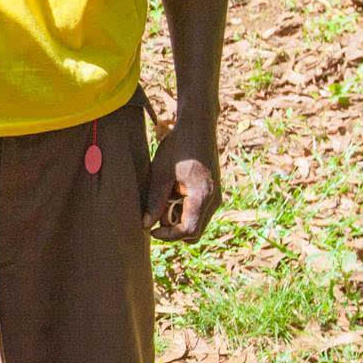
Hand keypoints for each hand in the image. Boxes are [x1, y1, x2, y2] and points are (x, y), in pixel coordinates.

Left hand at [145, 114, 219, 242]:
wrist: (198, 126)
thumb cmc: (178, 147)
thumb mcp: (161, 173)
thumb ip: (155, 201)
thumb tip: (147, 225)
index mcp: (202, 196)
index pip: (189, 231)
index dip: (168, 236)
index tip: (151, 230)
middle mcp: (214, 200)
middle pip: (195, 232)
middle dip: (174, 230)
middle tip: (155, 215)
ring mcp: (215, 196)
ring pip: (197, 222)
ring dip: (178, 219)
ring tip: (163, 199)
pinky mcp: (212, 191)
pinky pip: (199, 211)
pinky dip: (184, 210)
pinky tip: (172, 193)